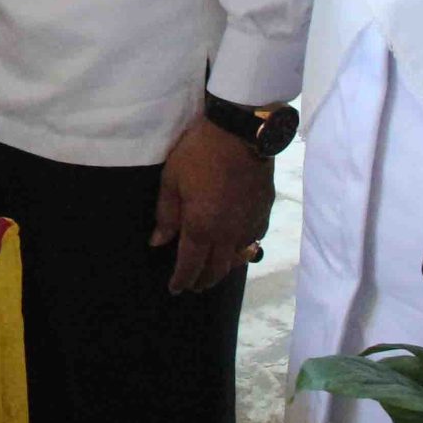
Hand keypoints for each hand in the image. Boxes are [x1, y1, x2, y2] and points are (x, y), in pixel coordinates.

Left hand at [151, 115, 274, 294]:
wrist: (240, 133)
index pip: (191, 265)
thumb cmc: (199, 154)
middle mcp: (228, 234)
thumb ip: (166, 216)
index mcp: (201, 227)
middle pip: (217, 269)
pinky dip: (242, 250)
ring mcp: (249, 225)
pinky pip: (253, 240)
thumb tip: (158, 242)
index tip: (175, 289)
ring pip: (237, 258)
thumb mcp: (171, 181)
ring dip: (223, 269)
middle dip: (203, 281)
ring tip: (213, 271)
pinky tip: (237, 247)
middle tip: (193, 285)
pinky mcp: (264, 213)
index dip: (182, 280)